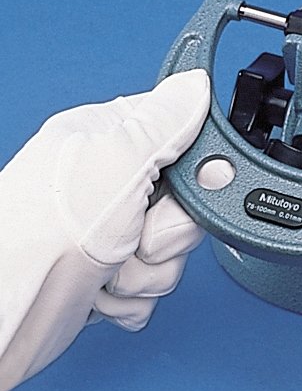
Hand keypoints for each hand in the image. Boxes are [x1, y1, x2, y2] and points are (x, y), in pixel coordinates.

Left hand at [0, 69, 210, 390]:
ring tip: (110, 264)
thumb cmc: (43, 231)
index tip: (185, 184)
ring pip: (174, 249)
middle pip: (185, 202)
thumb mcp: (118, 159)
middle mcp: (109, 184)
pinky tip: (102, 287)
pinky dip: (133, 294)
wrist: (13, 307)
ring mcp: (109, 231)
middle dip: (170, 229)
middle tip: (137, 230)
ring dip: (149, 267)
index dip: (193, 164)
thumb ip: (165, 122)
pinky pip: (154, 283)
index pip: (178, 135)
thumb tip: (195, 82)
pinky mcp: (110, 273)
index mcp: (107, 140)